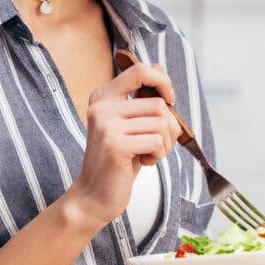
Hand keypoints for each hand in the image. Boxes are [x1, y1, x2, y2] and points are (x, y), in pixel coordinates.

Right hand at [67, 62, 180, 227]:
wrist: (95, 196)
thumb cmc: (118, 161)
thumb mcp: (131, 125)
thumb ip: (142, 98)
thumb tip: (159, 68)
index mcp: (103, 97)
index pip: (140, 70)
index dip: (162, 81)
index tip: (169, 100)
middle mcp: (102, 106)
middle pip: (159, 104)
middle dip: (170, 128)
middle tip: (156, 145)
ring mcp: (107, 125)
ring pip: (162, 123)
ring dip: (165, 144)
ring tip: (149, 154)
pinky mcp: (115, 144)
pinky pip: (157, 141)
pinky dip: (158, 155)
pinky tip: (143, 162)